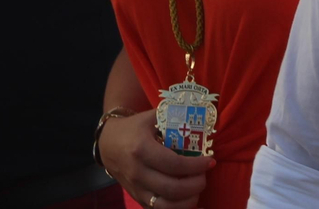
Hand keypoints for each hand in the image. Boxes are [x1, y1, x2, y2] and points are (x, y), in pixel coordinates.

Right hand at [99, 108, 213, 208]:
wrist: (108, 144)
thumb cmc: (133, 129)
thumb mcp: (150, 118)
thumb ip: (173, 118)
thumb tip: (200, 121)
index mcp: (142, 150)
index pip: (174, 164)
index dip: (196, 166)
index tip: (210, 161)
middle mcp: (138, 172)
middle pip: (173, 188)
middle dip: (196, 184)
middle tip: (205, 176)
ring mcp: (136, 189)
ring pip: (167, 206)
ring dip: (189, 201)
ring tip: (198, 188)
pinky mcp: (137, 198)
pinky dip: (177, 208)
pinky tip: (188, 199)